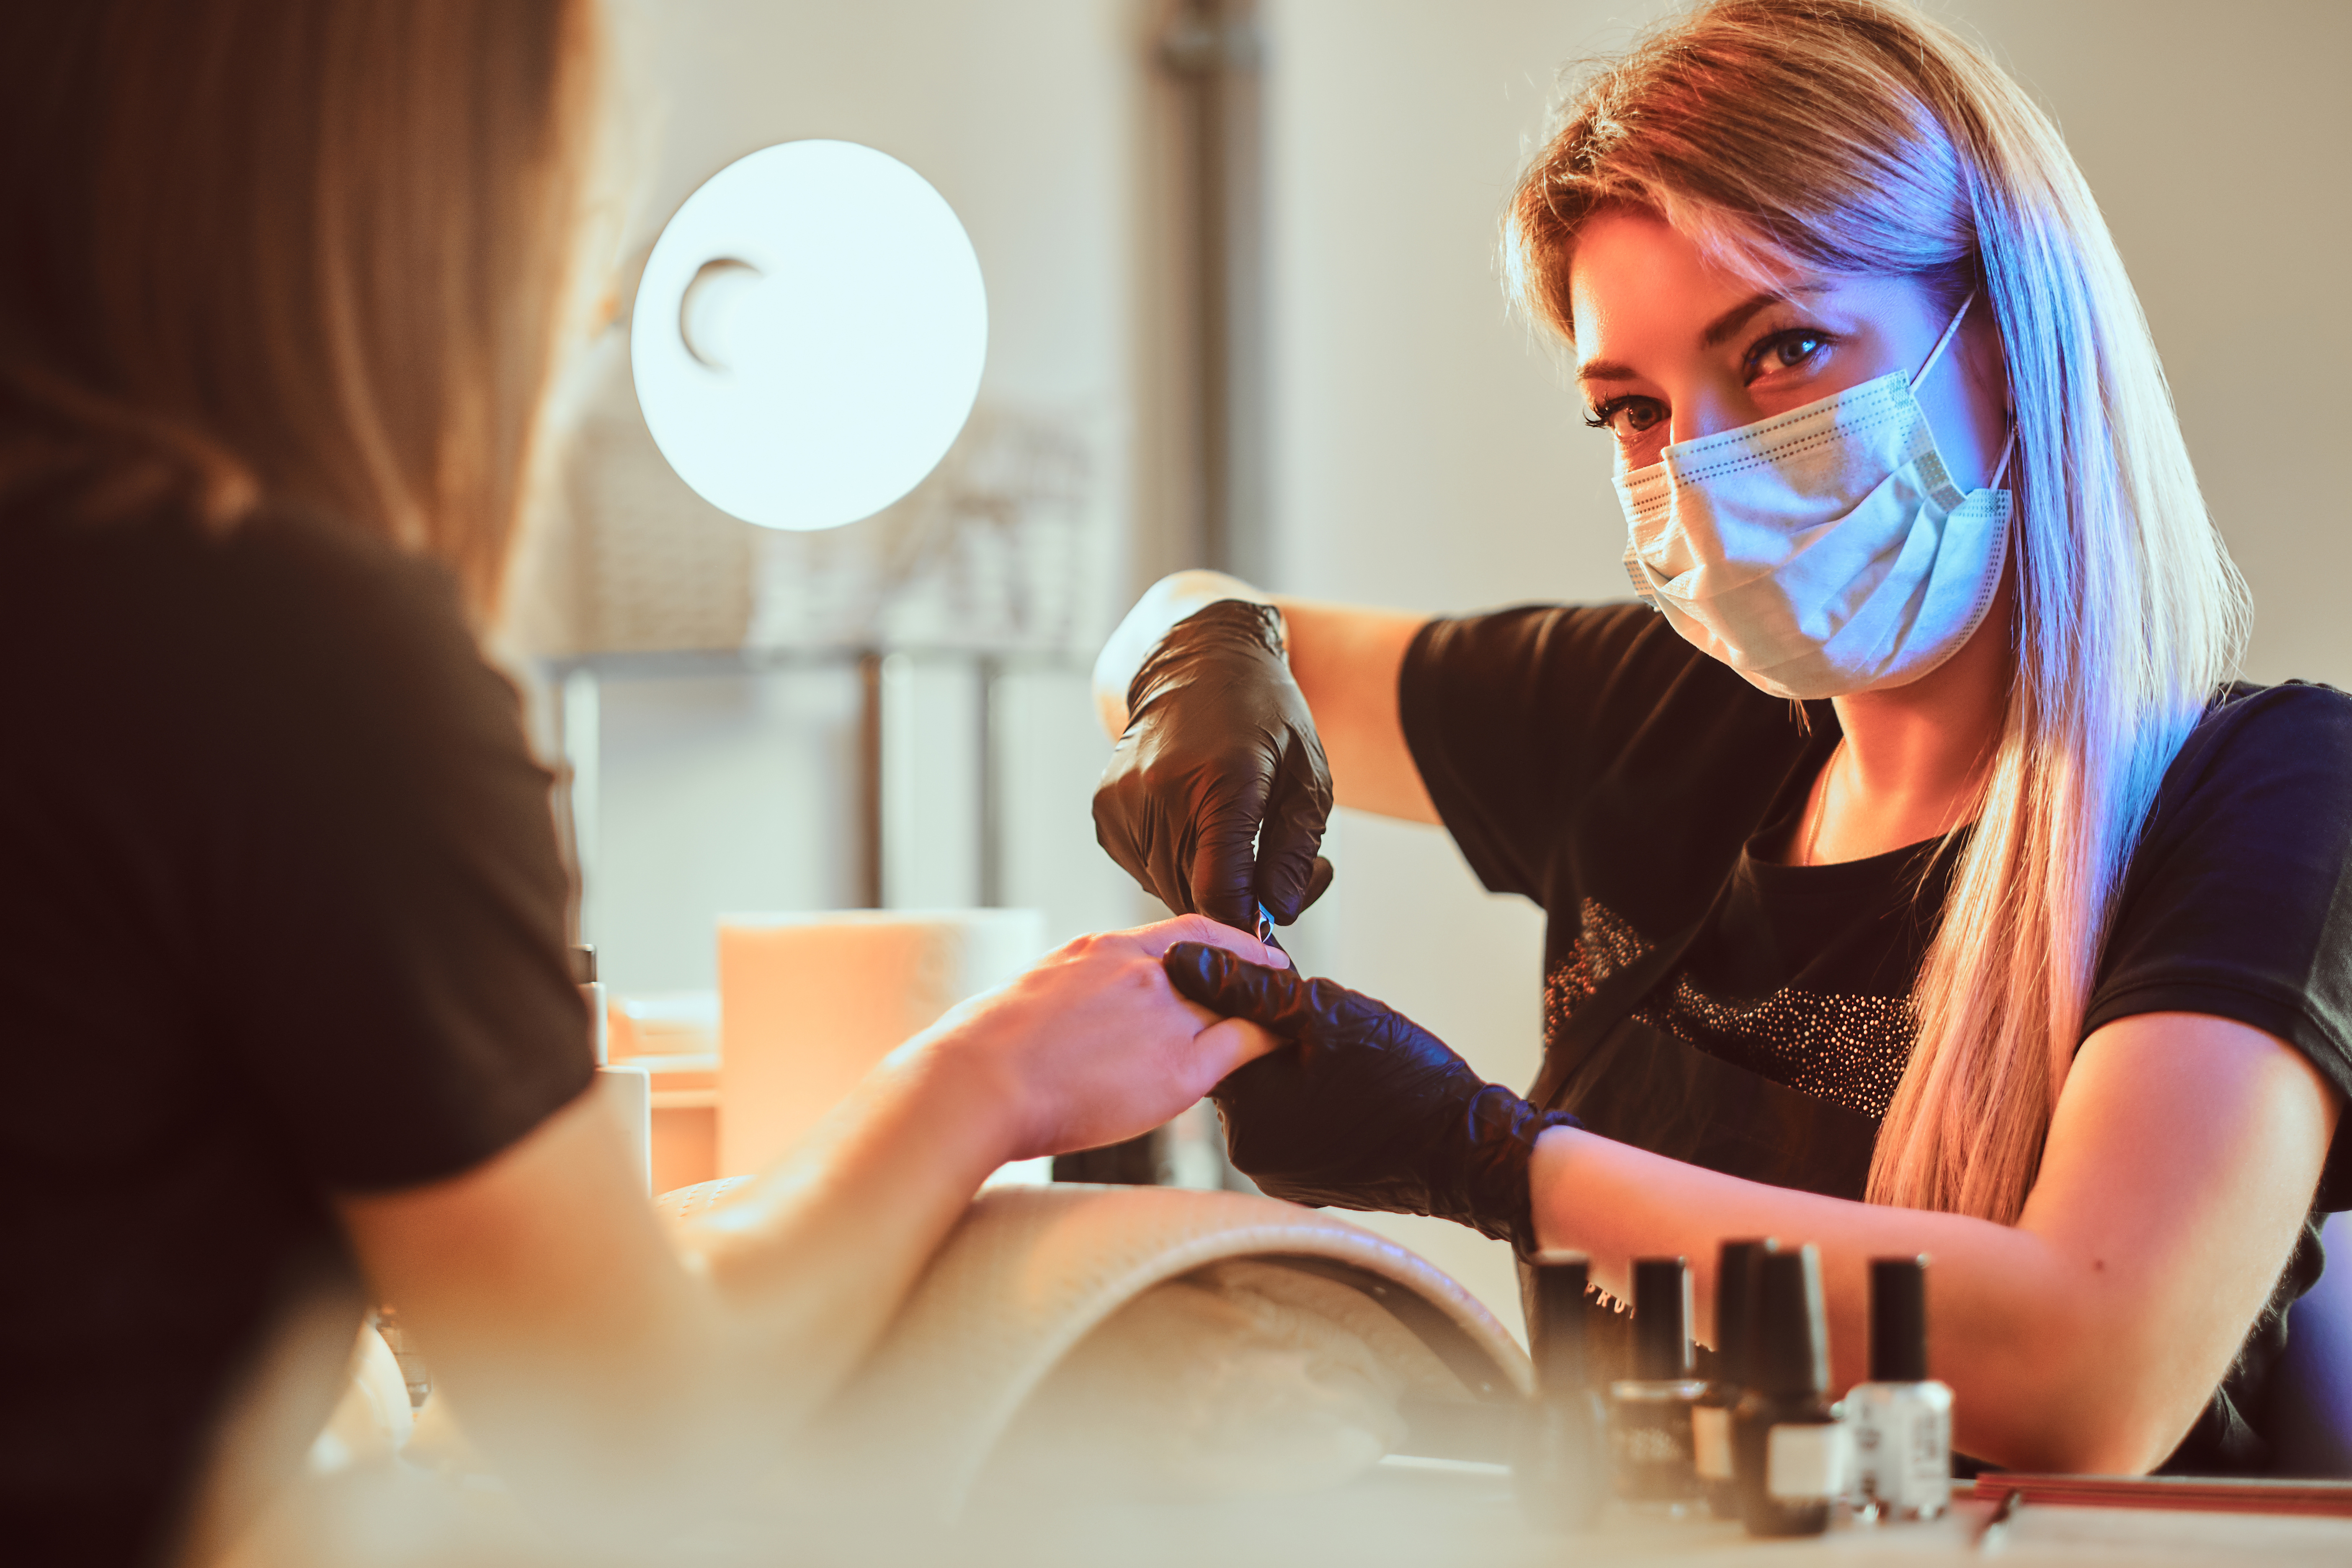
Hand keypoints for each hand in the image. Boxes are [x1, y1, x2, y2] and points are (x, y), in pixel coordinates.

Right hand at [922, 917, 1286, 1161]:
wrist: (979, 1082)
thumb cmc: (988, 1048)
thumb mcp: (1041, 992)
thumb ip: (1081, 992)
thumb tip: (1090, 1015)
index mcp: (1104, 949)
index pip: (1189, 933)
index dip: (1231, 944)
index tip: (1252, 954)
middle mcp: (1142, 972)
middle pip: (1220, 971)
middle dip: (1251, 981)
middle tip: (1273, 994)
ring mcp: (1163, 1016)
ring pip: (1235, 1005)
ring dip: (1262, 1011)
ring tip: (1281, 1024)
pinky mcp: (1177, 1068)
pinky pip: (1244, 1044)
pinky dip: (1269, 1039)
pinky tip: (1281, 1044)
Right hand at [1093, 600, 1335, 929]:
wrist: (1198, 664)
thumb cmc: (1264, 718)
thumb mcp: (1308, 778)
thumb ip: (1296, 852)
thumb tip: (1279, 914)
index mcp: (1222, 778)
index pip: (1221, 889)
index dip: (1247, 925)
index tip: (1270, 932)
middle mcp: (1161, 788)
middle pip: (1194, 895)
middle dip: (1235, 904)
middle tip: (1271, 882)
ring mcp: (1123, 800)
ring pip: (1166, 887)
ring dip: (1203, 886)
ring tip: (1236, 846)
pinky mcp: (1104, 809)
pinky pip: (1143, 868)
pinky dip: (1174, 865)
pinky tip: (1194, 829)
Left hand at [1163, 943, 1576, 1251]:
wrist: (1466, 1151)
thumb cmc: (1407, 1079)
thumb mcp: (1326, 1013)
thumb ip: (1249, 987)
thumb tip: (1182, 960)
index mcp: (1247, 1106)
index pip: (1214, 1039)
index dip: (1250, 1007)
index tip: (1289, 1000)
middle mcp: (1249, 1150)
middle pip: (1240, 1070)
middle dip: (1275, 1043)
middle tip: (1329, 1039)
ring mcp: (1276, 1173)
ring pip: (1268, 1098)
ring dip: (1294, 1074)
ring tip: (1347, 1070)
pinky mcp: (1302, 1184)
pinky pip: (1291, 1128)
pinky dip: (1311, 1107)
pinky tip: (1350, 1098)